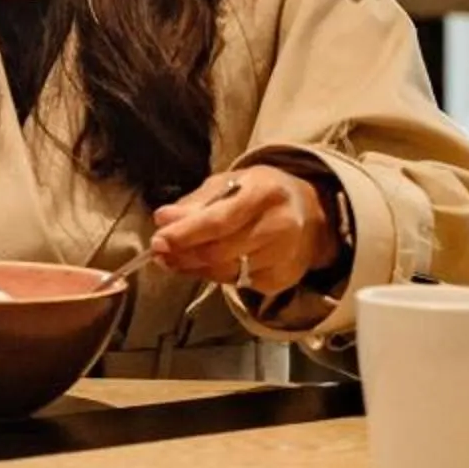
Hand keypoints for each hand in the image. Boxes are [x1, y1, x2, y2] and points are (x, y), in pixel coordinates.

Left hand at [149, 165, 342, 296]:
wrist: (309, 213)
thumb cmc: (259, 194)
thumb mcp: (229, 183)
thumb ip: (194, 203)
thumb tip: (163, 219)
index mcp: (265, 192)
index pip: (220, 220)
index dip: (186, 234)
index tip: (158, 240)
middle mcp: (280, 225)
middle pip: (220, 251)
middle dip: (183, 254)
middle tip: (158, 252)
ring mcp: (283, 256)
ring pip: (225, 272)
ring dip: (193, 267)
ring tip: (173, 258)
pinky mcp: (281, 280)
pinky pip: (236, 283)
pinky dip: (214, 276)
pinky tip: (205, 265)